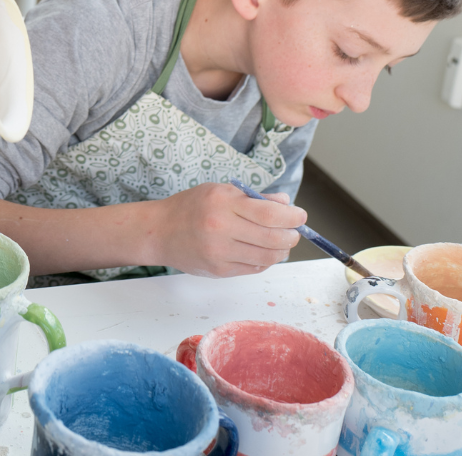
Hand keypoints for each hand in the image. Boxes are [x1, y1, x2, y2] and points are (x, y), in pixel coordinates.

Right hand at [148, 183, 303, 277]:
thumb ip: (253, 198)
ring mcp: (220, 252)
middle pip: (272, 238)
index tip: (301, 215)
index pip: (269, 214)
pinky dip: (265, 261)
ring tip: (280, 242)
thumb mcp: (220, 191)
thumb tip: (286, 203)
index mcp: (223, 203)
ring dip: (281, 251)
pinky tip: (262, 252)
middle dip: (291, 235)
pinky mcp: (219, 270)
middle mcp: (221, 228)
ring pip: (267, 257)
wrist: (159, 231)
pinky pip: (253, 269)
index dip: (292, 217)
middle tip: (294, 231)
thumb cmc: (190, 207)